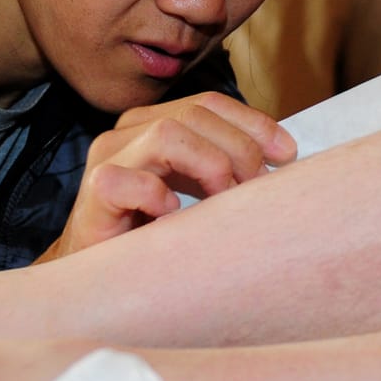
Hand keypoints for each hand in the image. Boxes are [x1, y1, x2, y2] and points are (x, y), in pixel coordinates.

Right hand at [40, 92, 295, 262]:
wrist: (99, 277)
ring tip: (223, 198)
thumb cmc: (154, 232)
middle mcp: (128, 132)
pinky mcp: (93, 193)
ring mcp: (107, 159)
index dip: (252, 122)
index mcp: (153, 122)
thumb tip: (282, 156)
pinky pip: (127, 180)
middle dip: (239, 147)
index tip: (287, 152)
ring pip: (166, 134)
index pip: (208, 103)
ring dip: (208, 164)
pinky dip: (158, 195)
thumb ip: (224, 165)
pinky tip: (173, 216)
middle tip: (257, 187)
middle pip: (195, 114)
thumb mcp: (196, 189)